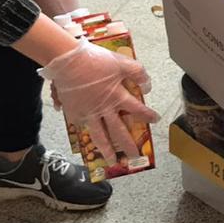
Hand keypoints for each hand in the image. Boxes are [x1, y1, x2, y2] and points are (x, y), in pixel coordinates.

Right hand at [38, 40, 159, 165]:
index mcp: (117, 96)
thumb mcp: (121, 62)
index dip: (147, 115)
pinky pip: (81, 126)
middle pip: (119, 131)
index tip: (155, 120)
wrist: (68, 62)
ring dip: (106, 151)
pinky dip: (85, 133)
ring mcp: (88, 113)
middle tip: (135, 157)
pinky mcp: (74, 113)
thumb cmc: (95, 60)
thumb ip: (137, 73)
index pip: (137, 109)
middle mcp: (104, 109)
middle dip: (128, 145)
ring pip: (99, 136)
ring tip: (112, 162)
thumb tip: (148, 86)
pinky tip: (88, 141)